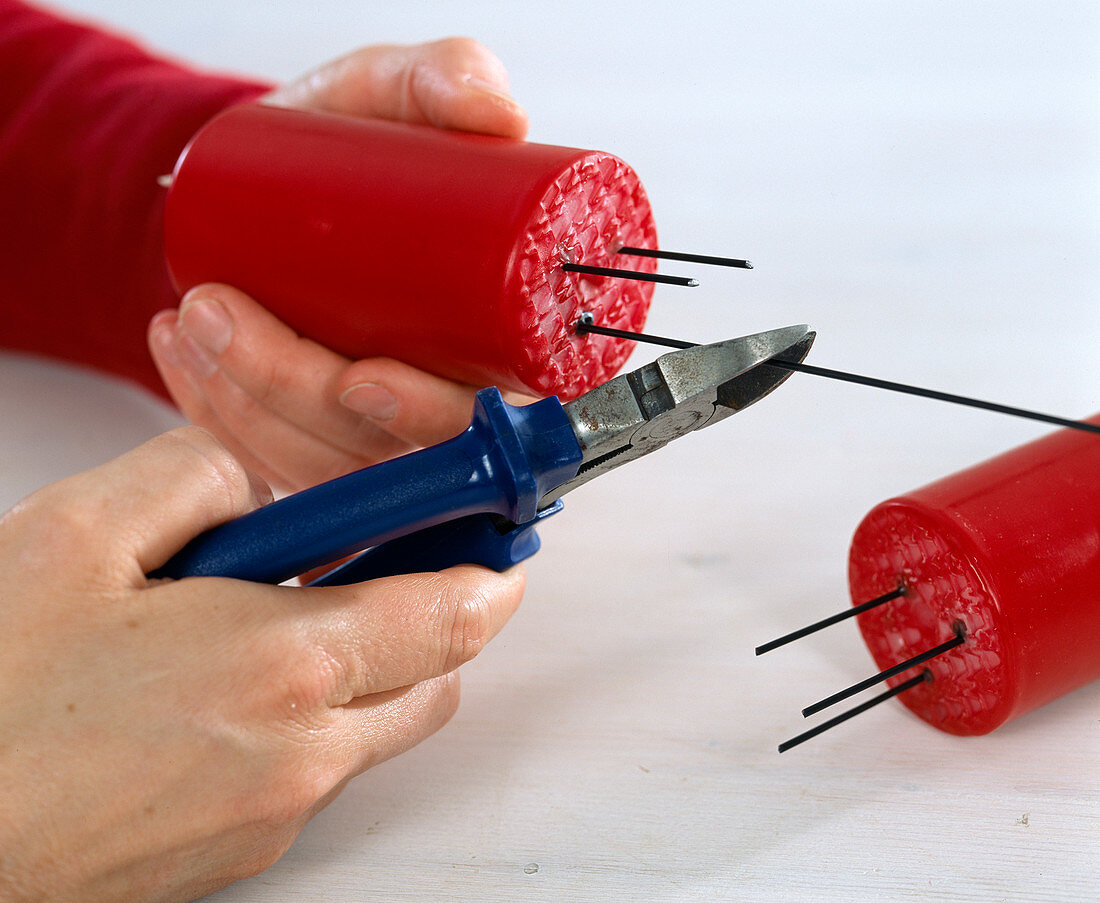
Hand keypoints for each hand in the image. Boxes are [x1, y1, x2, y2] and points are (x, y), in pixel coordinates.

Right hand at [0, 428, 523, 900]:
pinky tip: (225, 692)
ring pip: (379, 730)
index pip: (452, 615)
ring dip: (365, 673)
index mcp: (285, 665)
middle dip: (427, 621)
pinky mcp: (244, 854)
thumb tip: (255, 482)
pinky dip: (310, 722)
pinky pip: (319, 772)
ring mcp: (276, 815)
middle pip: (435, 679)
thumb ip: (194, 477)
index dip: (488, 570)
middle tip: (368, 573)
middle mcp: (303, 753)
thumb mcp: (77, 538)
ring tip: (270, 627)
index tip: (491, 542)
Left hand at [149, 39, 529, 490]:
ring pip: (322, 463)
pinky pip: (271, 462)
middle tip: (222, 314)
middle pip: (389, 448)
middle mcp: (448, 399)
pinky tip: (183, 358)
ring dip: (246, 407)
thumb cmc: (353, 148)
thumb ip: (440, 79)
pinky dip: (217, 417)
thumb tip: (496, 110)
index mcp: (500, 344)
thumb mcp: (388, 98)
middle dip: (296, 395)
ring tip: (191, 325)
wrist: (284, 172)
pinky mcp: (321, 440)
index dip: (425, 415)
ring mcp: (382, 431)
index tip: (359, 379)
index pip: (484, 413)